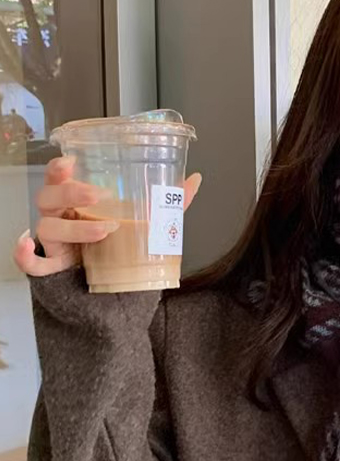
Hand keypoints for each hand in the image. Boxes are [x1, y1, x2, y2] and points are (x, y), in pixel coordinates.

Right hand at [13, 156, 201, 276]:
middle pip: (49, 197)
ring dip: (74, 228)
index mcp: (77, 205)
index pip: (60, 178)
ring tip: (104, 231)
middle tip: (97, 195)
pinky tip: (28, 247)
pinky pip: (31, 262)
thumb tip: (194, 180)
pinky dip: (24, 254)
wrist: (115, 299)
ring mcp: (54, 245)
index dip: (60, 168)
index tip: (72, 161)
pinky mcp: (53, 270)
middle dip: (70, 192)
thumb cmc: (122, 253)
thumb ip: (167, 205)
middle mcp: (61, 220)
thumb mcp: (146, 227)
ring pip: (48, 227)